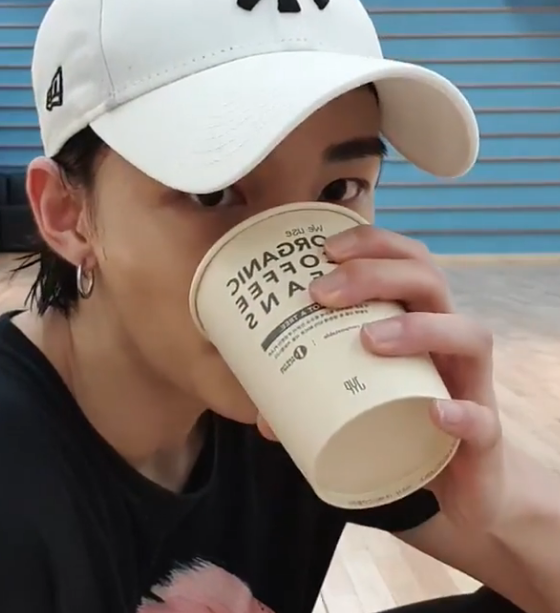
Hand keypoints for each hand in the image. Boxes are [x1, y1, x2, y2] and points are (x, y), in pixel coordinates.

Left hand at [305, 225, 509, 528]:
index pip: (407, 261)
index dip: (372, 244)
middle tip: (323, 292)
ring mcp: (471, 387)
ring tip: (368, 339)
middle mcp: (448, 344)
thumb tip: (263, 416)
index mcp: (418, 324)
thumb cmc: (407, 428)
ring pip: (468, 336)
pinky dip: (460, 412)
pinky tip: (433, 412)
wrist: (460, 486)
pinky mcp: (484, 438)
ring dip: (418, 329)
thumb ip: (313, 403)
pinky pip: (483, 420)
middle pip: (430, 282)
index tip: (326, 250)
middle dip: (376, 274)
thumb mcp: (359, 403)